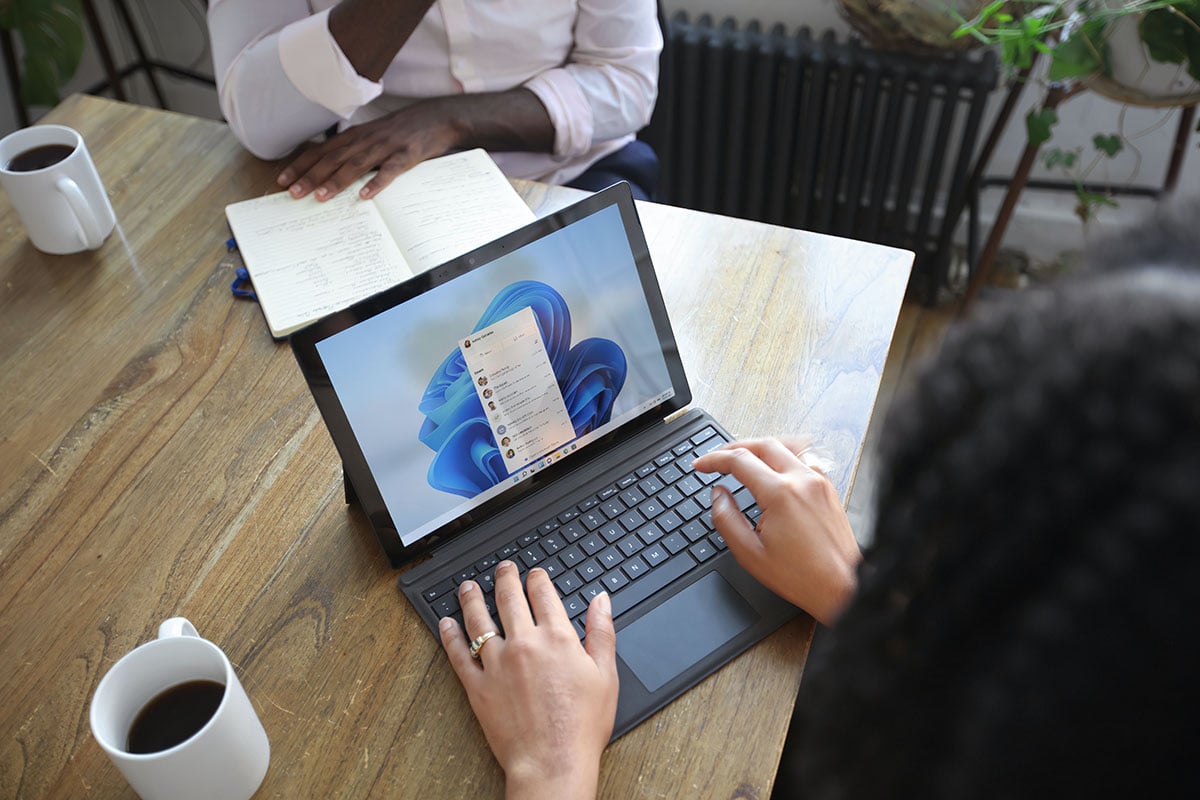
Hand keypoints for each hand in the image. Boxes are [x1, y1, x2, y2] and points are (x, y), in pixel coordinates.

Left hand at [277, 88, 553, 201]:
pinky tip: (365, 197)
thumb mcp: (374, 137)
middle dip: (310, 176)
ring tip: (320, 197)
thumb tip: (330, 169)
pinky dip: (377, 184)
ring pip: (356, 165)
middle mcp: (366, 140)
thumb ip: (354, 151)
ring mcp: (386, 147)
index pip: (321, 151)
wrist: (437, 119)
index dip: (301, 165)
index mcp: (356, 136)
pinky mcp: (407, 156)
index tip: (283, 180)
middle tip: (292, 193)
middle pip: (333, 159)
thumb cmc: (403, 132)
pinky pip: (390, 172)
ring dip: (336, 181)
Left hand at [439, 561, 617, 799]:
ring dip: (472, 598)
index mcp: (557, 638)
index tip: (534, 574)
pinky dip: (450, 636)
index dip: (537, 578)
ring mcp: (497, 664)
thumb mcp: (605, 675)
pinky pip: (458, 654)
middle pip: (509, 598)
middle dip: (505, 577)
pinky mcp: (477, 686)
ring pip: (479, 620)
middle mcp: (524, 644)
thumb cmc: (582, 725)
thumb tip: (601, 601)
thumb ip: (602, 632)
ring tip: (468, 586)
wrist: (553, 762)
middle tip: (502, 568)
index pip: (543, 594)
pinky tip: (447, 623)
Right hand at [693, 437, 860, 625]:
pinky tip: (776, 468)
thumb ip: (727, 519)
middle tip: (718, 459)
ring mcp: (819, 482)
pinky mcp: (828, 489)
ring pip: (785, 446)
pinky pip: (804, 458)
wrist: (842, 586)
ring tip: (744, 457)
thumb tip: (718, 495)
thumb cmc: (801, 576)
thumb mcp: (750, 554)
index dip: (714, 460)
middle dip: (734, 447)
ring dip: (760, 448)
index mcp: (780, 494)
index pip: (739, 460)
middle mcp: (802, 480)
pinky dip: (784, 456)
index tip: (701, 465)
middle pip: (763, 444)